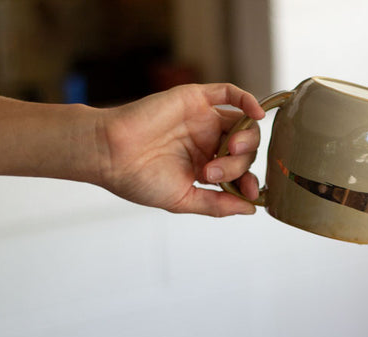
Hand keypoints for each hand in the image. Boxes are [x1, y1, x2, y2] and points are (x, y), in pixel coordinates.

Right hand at [97, 83, 264, 216]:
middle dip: (238, 165)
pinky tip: (257, 115)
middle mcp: (207, 143)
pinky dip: (248, 101)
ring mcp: (203, 120)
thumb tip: (250, 210)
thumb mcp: (183, 200)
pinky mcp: (195, 99)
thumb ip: (217, 205)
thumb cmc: (139, 180)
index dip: (250, 183)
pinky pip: (229, 93)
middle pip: (244, 151)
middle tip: (212, 173)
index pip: (240, 173)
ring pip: (242, 125)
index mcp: (205, 167)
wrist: (110, 155)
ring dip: (245, 139)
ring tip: (227, 150)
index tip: (250, 193)